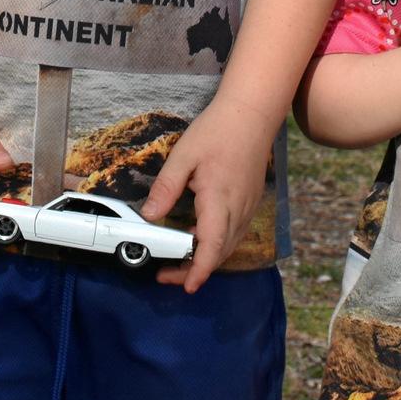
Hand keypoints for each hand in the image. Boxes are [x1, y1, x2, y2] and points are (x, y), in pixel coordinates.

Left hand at [141, 101, 276, 293]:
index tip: (186, 286)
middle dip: (195, 270)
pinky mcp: (250, 201)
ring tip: (181, 259)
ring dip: (207, 258)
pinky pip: (235, 232)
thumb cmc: (219, 130)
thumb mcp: (183, 156)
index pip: (211, 247)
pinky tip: (200, 236)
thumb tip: (149, 216)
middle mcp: (238, 209)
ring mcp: (248, 206)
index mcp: (220, 200)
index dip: (199, 271)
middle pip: (220, 253)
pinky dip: (218, 244)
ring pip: (229, 245)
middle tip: (167, 274)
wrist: (251, 113)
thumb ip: (166, 188)